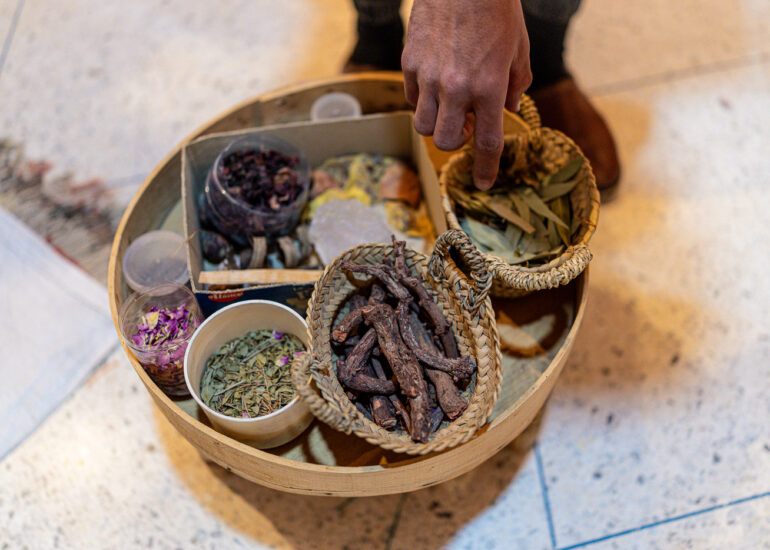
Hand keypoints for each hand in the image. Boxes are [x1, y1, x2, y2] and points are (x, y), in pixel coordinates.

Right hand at [402, 0, 531, 189]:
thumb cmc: (497, 10)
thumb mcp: (519, 50)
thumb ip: (515, 86)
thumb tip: (507, 111)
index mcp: (489, 87)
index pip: (488, 143)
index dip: (487, 169)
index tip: (485, 183)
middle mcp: (456, 88)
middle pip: (447, 142)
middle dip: (457, 142)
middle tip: (467, 125)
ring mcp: (429, 77)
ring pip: (423, 126)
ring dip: (437, 124)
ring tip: (449, 106)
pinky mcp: (410, 63)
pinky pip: (412, 99)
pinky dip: (423, 101)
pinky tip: (435, 84)